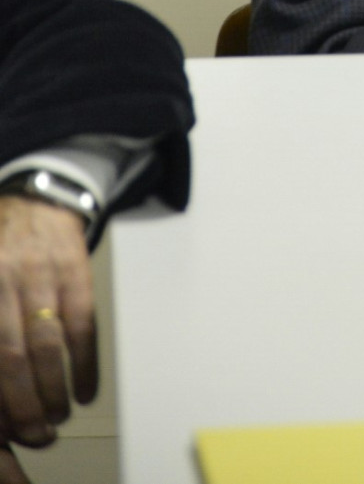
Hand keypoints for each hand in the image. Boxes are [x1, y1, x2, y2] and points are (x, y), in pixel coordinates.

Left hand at [0, 196, 96, 482]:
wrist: (39, 199)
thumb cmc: (2, 249)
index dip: (0, 397)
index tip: (8, 426)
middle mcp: (5, 283)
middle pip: (12, 358)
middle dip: (25, 405)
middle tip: (35, 432)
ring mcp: (42, 277)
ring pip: (47, 347)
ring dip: (54, 391)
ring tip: (58, 415)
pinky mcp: (76, 273)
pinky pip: (83, 326)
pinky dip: (86, 364)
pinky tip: (87, 389)